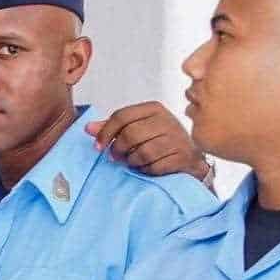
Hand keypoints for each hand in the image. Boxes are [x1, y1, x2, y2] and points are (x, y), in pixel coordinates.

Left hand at [88, 101, 210, 184]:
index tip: (97, 146)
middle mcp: (167, 121)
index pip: (121, 116)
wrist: (191, 158)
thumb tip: (88, 128)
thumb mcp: (138, 128)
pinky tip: (148, 167)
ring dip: (132, 161)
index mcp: (154, 109)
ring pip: (142, 152)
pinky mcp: (183, 157)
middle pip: (130, 134)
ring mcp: (177, 139)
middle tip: (116, 157)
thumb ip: (113, 127)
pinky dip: (146, 170)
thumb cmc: (160, 141)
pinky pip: (155, 166)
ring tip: (134, 161)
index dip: (105, 132)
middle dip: (118, 149)